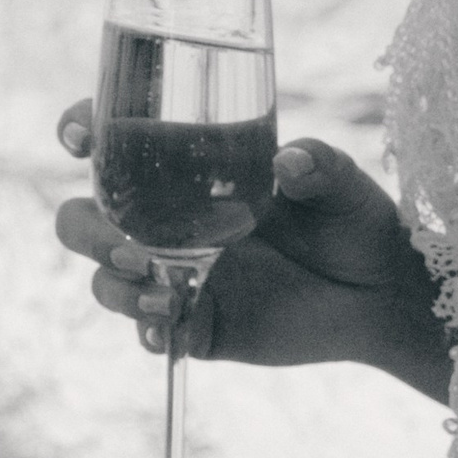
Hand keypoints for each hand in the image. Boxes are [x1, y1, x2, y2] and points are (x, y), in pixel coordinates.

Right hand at [55, 103, 447, 389]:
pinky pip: (146, 328)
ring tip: (157, 287)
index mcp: (194, 166)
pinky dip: (145, 327)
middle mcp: (172, 217)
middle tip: (126, 243)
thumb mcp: (343, 181)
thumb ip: (319, 164)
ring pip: (104, 275)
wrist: (380, 294)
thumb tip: (289, 162)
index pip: (118, 140)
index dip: (83, 129)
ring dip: (111, 282)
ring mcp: (177, 272)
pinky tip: (169, 323)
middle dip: (86, 226)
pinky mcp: (195, 322)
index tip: (77, 137)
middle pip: (88, 215)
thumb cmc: (355, 218)